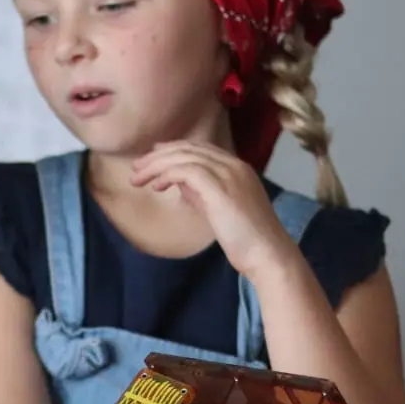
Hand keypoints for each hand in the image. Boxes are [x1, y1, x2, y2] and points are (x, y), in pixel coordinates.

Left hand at [130, 141, 301, 279]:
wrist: (267, 255)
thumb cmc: (245, 239)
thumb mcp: (219, 209)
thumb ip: (200, 192)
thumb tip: (177, 182)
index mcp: (237, 168)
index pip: (200, 148)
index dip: (173, 150)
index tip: (152, 157)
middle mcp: (234, 165)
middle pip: (189, 148)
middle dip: (158, 156)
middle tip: (137, 168)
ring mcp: (229, 175)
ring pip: (185, 156)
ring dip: (156, 165)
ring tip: (138, 178)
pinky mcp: (220, 188)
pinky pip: (187, 171)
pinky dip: (167, 175)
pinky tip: (157, 187)